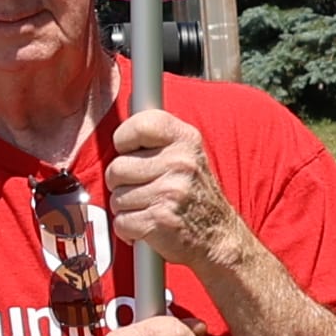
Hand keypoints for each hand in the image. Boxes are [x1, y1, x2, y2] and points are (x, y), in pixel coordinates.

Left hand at [103, 106, 246, 284]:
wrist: (219, 237)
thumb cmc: (195, 194)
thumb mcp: (186, 153)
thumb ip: (157, 132)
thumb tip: (132, 98)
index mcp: (185, 140)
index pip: (138, 125)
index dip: (124, 141)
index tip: (131, 153)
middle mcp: (180, 163)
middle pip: (117, 167)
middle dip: (122, 183)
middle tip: (144, 189)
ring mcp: (170, 192)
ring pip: (117, 198)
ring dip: (127, 208)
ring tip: (150, 208)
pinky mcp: (160, 220)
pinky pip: (122, 222)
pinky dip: (129, 230)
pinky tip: (148, 226)